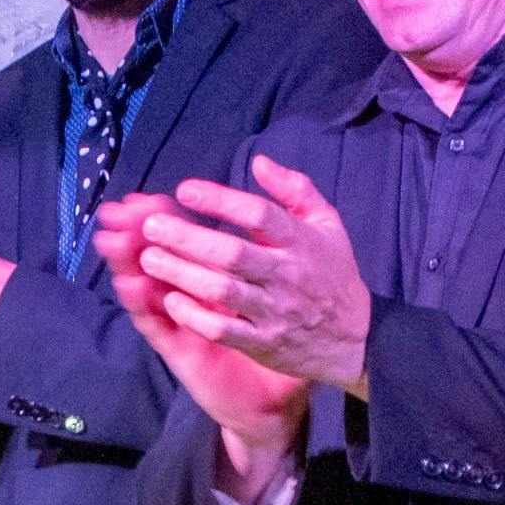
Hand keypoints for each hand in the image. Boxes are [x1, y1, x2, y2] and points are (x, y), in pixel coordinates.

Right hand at [95, 192, 306, 503]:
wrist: (275, 401)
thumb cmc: (280, 345)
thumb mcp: (282, 291)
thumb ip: (277, 254)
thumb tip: (275, 201)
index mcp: (212, 279)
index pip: (182, 240)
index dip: (165, 217)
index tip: (150, 196)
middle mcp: (191, 299)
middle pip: (155, 257)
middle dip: (137, 232)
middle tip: (120, 209)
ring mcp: (182, 324)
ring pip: (147, 287)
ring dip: (130, 262)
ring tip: (115, 238)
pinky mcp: (181, 352)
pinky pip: (157, 326)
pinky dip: (143, 306)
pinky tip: (131, 284)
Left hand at [127, 157, 372, 394]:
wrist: (355, 338)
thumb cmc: (333, 274)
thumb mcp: (327, 225)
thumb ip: (295, 190)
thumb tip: (259, 162)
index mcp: (301, 242)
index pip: (259, 215)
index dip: (220, 200)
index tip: (185, 190)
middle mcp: (286, 275)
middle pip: (232, 253)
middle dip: (187, 238)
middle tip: (152, 226)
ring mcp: (274, 311)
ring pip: (221, 291)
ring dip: (181, 274)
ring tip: (149, 258)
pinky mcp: (263, 343)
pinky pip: (224, 330)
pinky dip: (194, 316)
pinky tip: (170, 300)